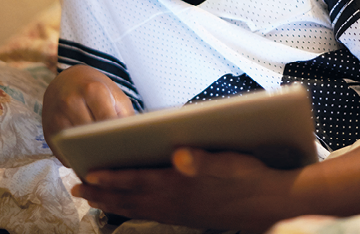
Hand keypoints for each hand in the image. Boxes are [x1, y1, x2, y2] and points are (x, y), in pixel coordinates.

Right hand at [42, 65, 134, 162]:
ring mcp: (56, 117)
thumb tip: (133, 140)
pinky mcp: (48, 131)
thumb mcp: (116, 95)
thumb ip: (125, 115)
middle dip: (104, 147)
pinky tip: (89, 161)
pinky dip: (77, 159)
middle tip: (117, 158)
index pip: (106, 119)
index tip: (127, 147)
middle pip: (90, 135)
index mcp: (92, 90)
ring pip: (75, 146)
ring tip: (105, 162)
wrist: (66, 80)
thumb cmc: (97, 89)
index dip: (117, 135)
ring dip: (89, 156)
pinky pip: (64, 153)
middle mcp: (71, 102)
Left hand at [71, 148, 299, 232]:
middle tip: (77, 192)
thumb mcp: (231, 163)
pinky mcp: (189, 217)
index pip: (139, 180)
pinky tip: (133, 209)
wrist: (269, 203)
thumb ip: (203, 160)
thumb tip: (180, 154)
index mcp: (182, 183)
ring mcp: (181, 212)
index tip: (88, 175)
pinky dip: (134, 211)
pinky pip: (152, 215)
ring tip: (95, 201)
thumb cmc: (250, 176)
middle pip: (131, 198)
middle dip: (103, 194)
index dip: (113, 178)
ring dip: (114, 204)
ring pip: (138, 209)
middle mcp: (176, 200)